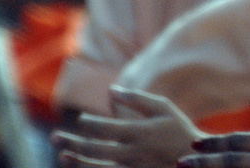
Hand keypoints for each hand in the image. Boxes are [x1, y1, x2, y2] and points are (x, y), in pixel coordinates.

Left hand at [53, 89, 203, 167]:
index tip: (81, 119)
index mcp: (138, 132)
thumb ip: (137, 99)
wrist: (194, 161)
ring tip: (62, 154)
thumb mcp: (164, 108)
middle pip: (93, 149)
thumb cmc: (179, 130)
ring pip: (95, 167)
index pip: (104, 128)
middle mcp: (130, 153)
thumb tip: (112, 91)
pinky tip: (80, 167)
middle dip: (71, 142)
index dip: (88, 123)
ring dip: (76, 161)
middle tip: (55, 137)